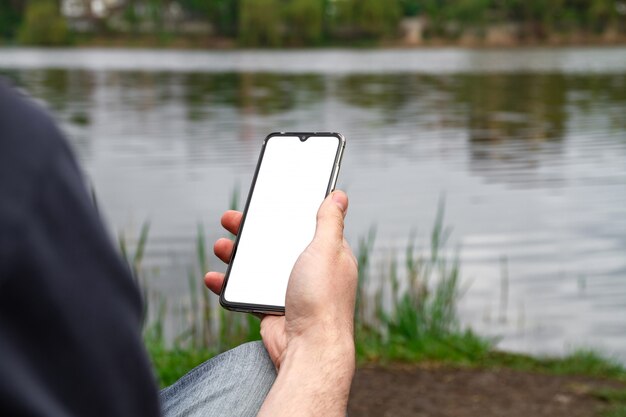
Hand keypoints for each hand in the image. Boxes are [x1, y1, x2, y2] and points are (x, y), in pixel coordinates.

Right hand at [204, 191, 357, 368]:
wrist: (308, 348)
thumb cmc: (322, 298)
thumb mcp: (327, 249)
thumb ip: (329, 221)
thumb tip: (339, 195)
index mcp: (328, 254)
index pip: (305, 226)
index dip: (285, 212)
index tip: (266, 201)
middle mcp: (310, 271)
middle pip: (276, 243)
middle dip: (253, 231)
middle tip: (232, 219)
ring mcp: (290, 290)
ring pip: (259, 266)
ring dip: (237, 255)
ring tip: (221, 246)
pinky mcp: (272, 308)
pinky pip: (247, 292)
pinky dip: (229, 284)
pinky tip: (215, 278)